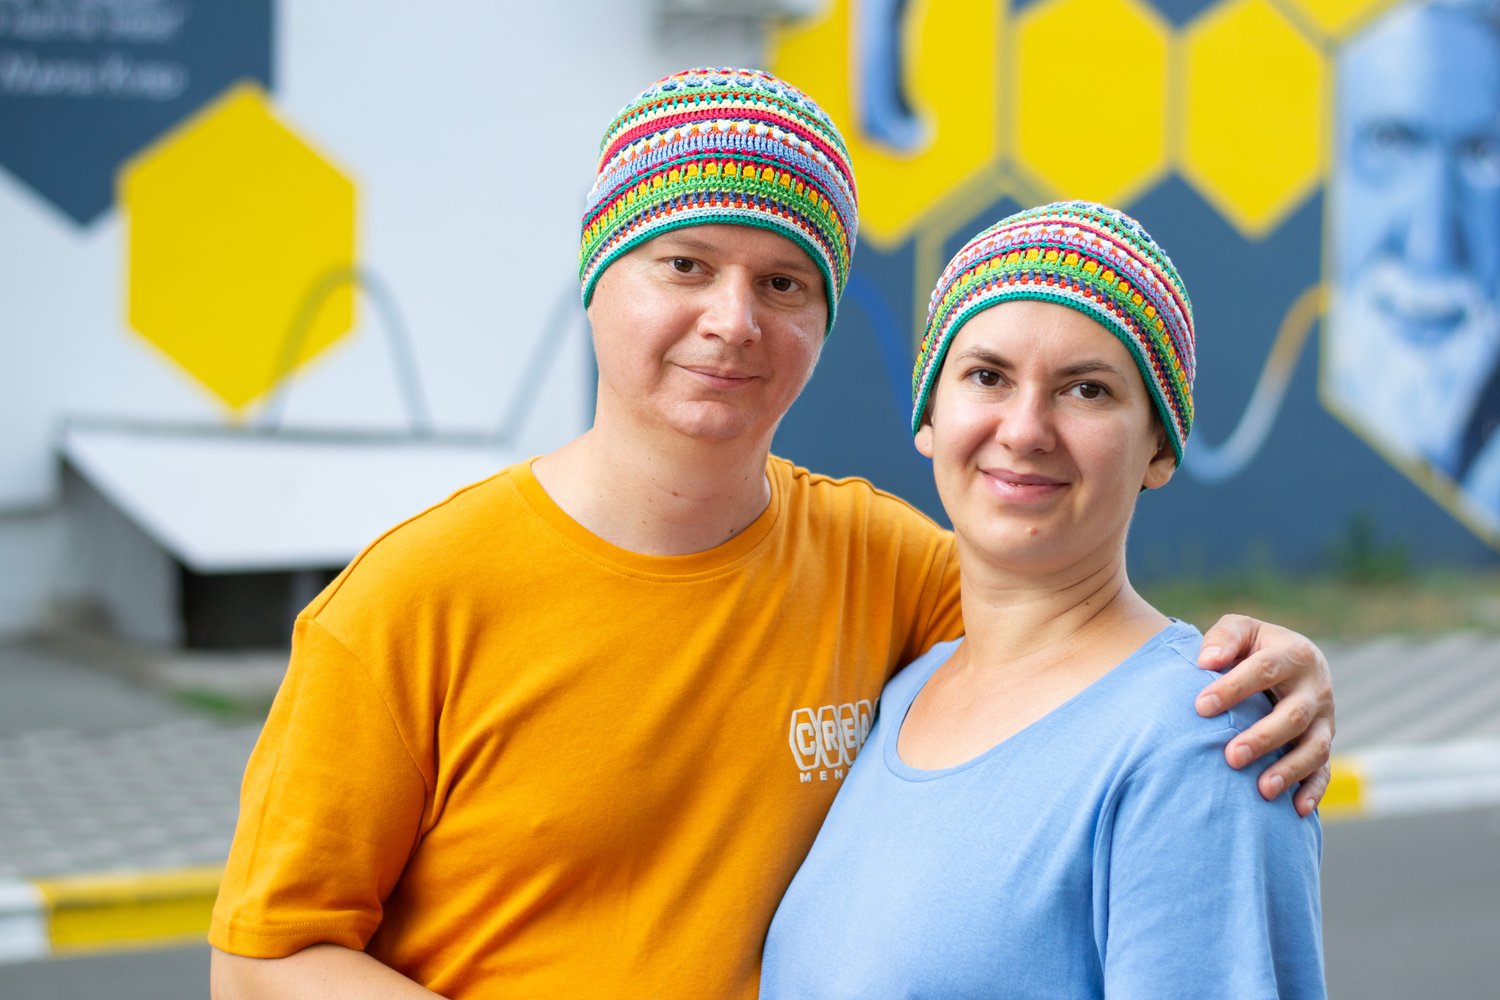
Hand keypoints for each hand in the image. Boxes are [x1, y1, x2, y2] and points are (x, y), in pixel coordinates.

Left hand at [1193, 614, 1333, 817]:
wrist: (1284, 660)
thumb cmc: (1251, 647)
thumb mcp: (1239, 629)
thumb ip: (1224, 638)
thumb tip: (1207, 661)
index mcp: (1294, 654)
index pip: (1265, 670)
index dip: (1234, 688)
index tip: (1201, 707)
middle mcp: (1316, 688)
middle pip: (1293, 716)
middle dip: (1263, 738)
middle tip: (1230, 756)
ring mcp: (1324, 719)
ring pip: (1315, 748)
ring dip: (1290, 770)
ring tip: (1261, 790)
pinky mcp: (1324, 742)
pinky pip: (1324, 770)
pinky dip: (1314, 790)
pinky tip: (1295, 810)